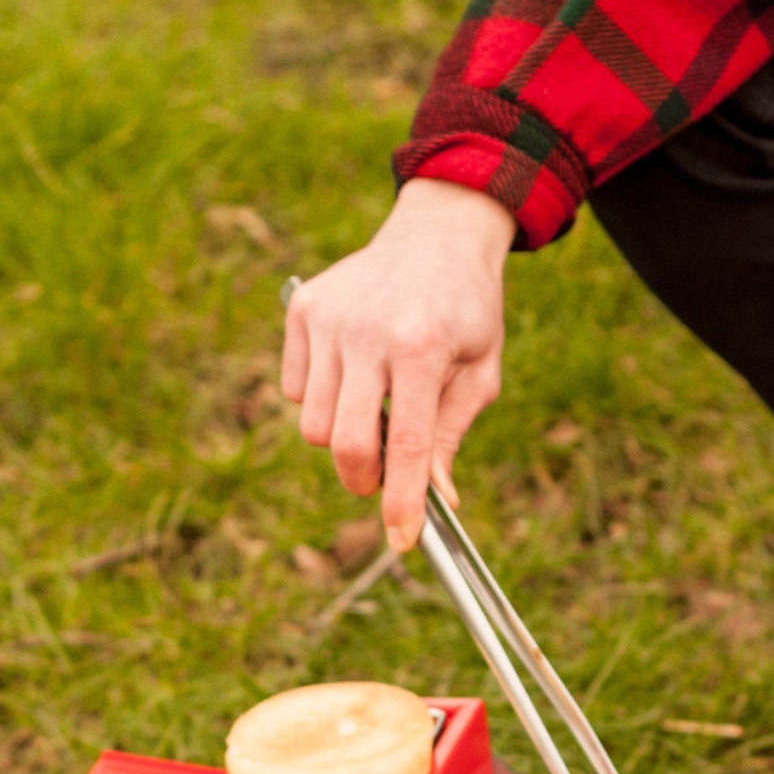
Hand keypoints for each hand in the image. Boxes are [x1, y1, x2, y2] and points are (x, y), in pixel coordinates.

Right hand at [281, 178, 515, 551]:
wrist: (439, 233)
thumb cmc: (467, 310)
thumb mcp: (479, 372)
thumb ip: (450, 436)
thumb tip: (436, 500)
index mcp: (422, 347)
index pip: (406, 443)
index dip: (400, 501)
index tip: (401, 540)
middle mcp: (368, 331)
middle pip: (342, 443)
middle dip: (362, 479)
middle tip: (381, 481)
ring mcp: (329, 318)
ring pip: (311, 424)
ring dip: (339, 436)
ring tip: (373, 408)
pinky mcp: (303, 309)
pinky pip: (293, 390)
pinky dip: (318, 399)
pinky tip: (352, 373)